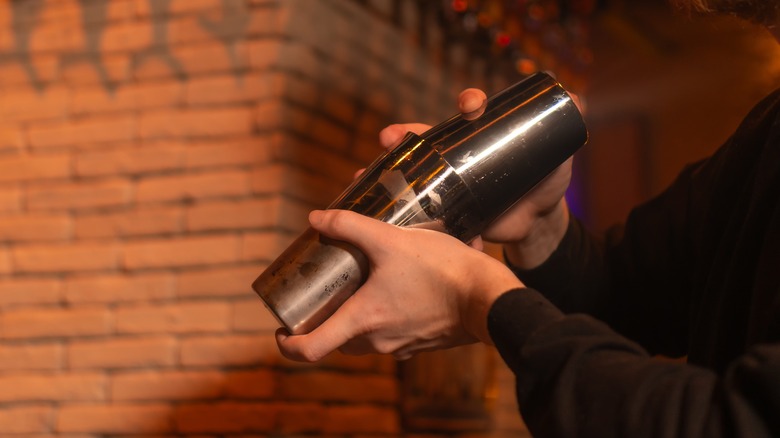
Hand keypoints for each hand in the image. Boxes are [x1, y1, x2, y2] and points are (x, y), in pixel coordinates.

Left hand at [275, 209, 523, 361]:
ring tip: (360, 282)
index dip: (287, 343)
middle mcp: (377, 342)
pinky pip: (392, 333)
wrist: (490, 298)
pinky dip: (384, 315)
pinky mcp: (422, 341)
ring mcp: (401, 345)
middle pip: (336, 341)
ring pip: (364, 337)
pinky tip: (396, 286)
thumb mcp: (391, 240)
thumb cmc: (441, 272)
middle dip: (324, 320)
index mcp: (362, 322)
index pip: (309, 350)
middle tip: (323, 292)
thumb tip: (317, 217)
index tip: (281, 329)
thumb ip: (350, 226)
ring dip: (356, 315)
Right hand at [379, 87, 576, 267]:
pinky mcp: (444, 212)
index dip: (467, 103)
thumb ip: (564, 127)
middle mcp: (456, 155)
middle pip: (423, 140)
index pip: (469, 112)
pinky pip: (414, 210)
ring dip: (383, 173)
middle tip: (388, 137)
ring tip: (362, 176)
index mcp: (481, 136)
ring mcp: (446, 183)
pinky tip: (375, 216)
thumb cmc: (545, 180)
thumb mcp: (557, 154)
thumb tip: (577, 98)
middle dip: (403, 136)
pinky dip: (393, 213)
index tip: (469, 105)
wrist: (538, 222)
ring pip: (407, 173)